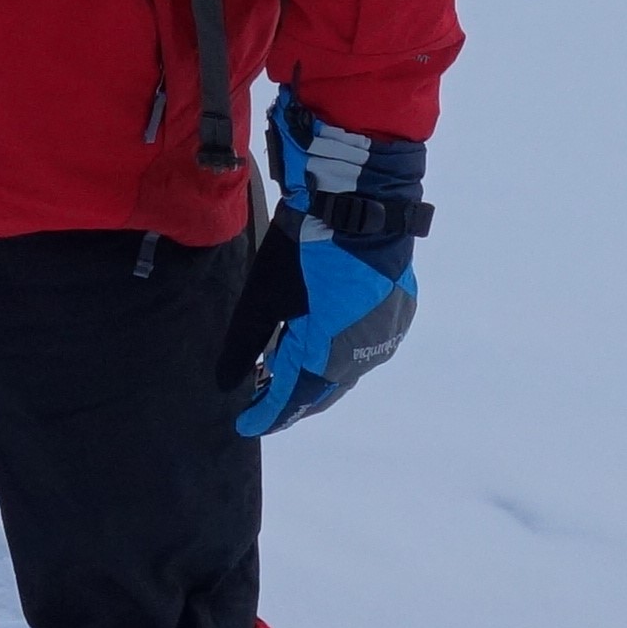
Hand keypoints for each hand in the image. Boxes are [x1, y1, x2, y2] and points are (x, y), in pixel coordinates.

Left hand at [236, 93, 426, 436]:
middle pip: (321, 390)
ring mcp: (386, 335)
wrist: (364, 202)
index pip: (291, 398)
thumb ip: (245, 345)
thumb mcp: (264, 296)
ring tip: (284, 366)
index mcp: (328, 355)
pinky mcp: (397, 313)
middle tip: (261, 397)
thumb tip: (229, 383)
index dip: (266, 414)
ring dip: (315, 373)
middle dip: (290, 397)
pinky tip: (320, 338)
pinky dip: (338, 350)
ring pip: (345, 370)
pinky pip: (365, 346)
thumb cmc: (306, 248)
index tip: (244, 425)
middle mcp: (363, 356)